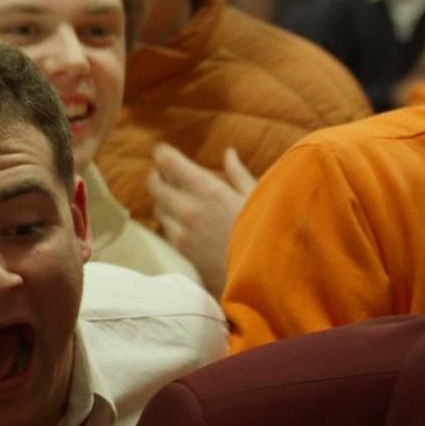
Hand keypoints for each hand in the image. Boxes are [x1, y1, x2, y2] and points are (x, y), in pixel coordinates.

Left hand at [147, 143, 256, 295]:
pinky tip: (183, 219)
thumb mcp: (260, 197)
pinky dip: (170, 219)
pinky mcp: (182, 251)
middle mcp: (188, 209)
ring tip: (176, 195)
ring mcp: (181, 232)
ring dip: (163, 198)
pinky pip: (166, 229)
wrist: (265, 276)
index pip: (168, 162)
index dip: (162, 153)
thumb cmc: (270, 231)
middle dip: (157, 175)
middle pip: (154, 184)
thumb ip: (238, 173)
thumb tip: (229, 153)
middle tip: (165, 172)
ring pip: (158, 207)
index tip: (163, 150)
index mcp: (208, 190)